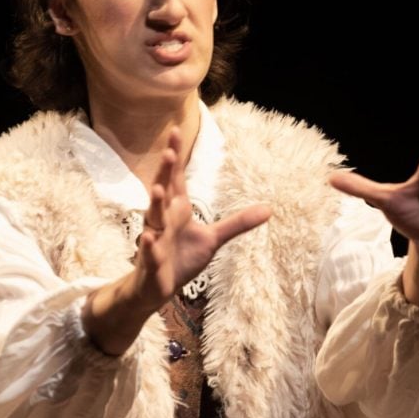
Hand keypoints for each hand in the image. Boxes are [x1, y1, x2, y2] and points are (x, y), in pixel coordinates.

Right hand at [83, 126, 269, 354]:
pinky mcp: (151, 263)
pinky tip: (149, 239)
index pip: (176, 178)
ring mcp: (155, 240)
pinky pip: (149, 253)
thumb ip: (238, 223)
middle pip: (163, 191)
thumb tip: (269, 208)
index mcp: (177, 210)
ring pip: (153, 219)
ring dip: (155, 204)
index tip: (175, 130)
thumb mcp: (214, 239)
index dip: (176, 156)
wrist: (158, 288)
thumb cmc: (182, 258)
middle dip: (165, 172)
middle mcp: (163, 220)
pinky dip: (149, 247)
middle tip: (170, 152)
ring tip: (158, 189)